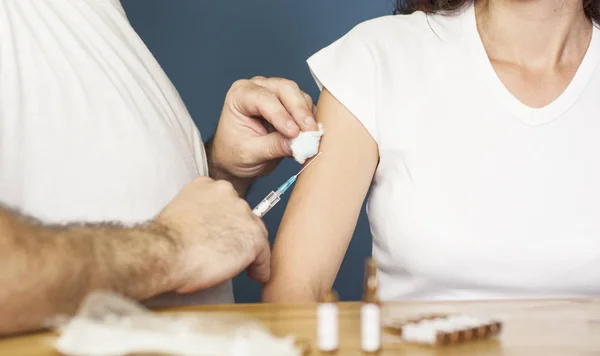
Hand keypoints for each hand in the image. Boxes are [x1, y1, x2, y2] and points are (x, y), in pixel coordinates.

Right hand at [155, 176, 269, 292]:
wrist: (166, 253)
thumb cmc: (165, 241)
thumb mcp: (180, 213)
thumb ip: (199, 214)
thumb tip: (208, 231)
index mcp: (208, 186)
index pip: (227, 204)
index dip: (227, 222)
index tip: (222, 235)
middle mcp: (229, 194)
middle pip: (244, 217)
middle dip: (239, 234)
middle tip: (229, 253)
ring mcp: (244, 214)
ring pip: (255, 235)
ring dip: (249, 251)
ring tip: (241, 267)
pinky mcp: (254, 237)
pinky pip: (263, 255)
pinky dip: (260, 267)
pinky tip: (255, 275)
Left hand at [210, 76, 317, 178]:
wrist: (236, 159)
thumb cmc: (235, 153)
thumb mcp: (250, 153)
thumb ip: (273, 147)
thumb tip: (298, 144)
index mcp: (240, 95)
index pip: (264, 98)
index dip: (281, 115)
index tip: (294, 133)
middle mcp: (258, 88)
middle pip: (285, 89)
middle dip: (299, 110)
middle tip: (310, 132)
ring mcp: (275, 93)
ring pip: (299, 95)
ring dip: (308, 115)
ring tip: (311, 137)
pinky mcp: (290, 104)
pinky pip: (306, 106)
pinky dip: (311, 119)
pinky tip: (312, 135)